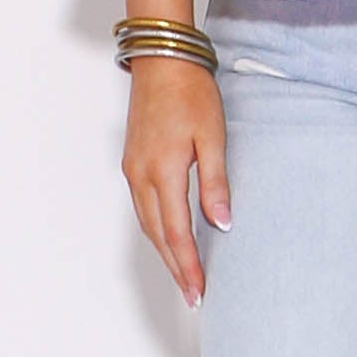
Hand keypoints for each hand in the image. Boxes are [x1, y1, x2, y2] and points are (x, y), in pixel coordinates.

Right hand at [121, 57, 230, 305]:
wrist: (163, 61)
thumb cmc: (191, 93)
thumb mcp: (213, 137)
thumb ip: (216, 183)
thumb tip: (223, 224)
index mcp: (163, 172)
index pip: (177, 233)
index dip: (189, 266)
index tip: (199, 292)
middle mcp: (141, 176)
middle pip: (158, 236)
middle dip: (176, 267)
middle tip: (194, 296)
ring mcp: (133, 169)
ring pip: (148, 224)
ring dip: (165, 251)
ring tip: (184, 274)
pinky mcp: (133, 162)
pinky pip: (143, 207)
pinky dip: (157, 228)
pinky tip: (170, 237)